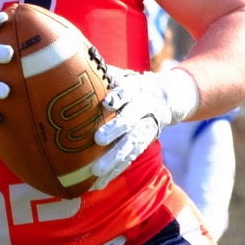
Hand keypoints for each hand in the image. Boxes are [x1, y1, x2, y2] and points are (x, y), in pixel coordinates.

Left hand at [90, 67, 198, 188]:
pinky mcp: (144, 143)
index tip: (108, 102)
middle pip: (131, 119)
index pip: (129, 90)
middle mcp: (144, 108)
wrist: (166, 98)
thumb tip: (77, 61)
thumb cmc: (131, 85)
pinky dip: (116, 171)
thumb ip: (104, 73)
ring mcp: (146, 128)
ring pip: (132, 144)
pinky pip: (130, 158)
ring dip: (114, 159)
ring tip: (96, 171)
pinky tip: (100, 183)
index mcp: (137, 87)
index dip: (119, 96)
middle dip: (116, 129)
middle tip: (99, 139)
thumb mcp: (123, 75)